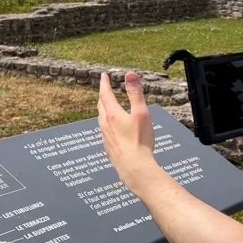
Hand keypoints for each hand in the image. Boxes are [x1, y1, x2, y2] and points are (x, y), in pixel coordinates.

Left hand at [98, 72, 159, 192]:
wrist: (134, 168)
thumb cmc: (139, 141)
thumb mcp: (141, 113)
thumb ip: (135, 93)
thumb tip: (129, 74)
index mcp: (112, 115)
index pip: (105, 94)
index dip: (104, 83)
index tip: (104, 76)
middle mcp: (106, 125)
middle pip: (101, 106)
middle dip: (103, 96)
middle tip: (105, 89)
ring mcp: (106, 137)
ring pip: (101, 119)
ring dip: (103, 110)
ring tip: (107, 107)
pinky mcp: (109, 148)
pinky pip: (105, 132)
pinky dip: (107, 124)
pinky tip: (112, 129)